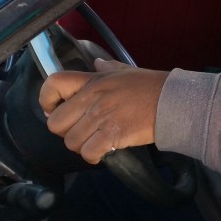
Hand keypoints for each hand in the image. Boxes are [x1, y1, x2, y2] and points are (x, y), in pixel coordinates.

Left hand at [39, 59, 167, 163]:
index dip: (46, 99)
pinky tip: (102, 153)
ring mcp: (102, 117)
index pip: (54, 84)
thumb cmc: (152, 86)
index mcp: (94, 81)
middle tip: (81, 131)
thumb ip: (108, 68)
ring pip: (71, 142)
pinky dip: (93, 156)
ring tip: (95, 143)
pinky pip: (89, 152)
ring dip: (81, 146)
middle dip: (65, 131)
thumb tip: (97, 64)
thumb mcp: (127, 71)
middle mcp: (93, 98)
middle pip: (55, 123)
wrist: (173, 102)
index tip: (52, 109)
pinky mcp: (113, 134)